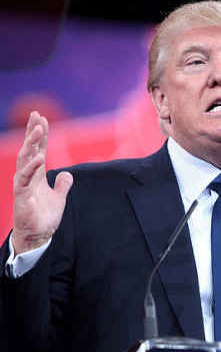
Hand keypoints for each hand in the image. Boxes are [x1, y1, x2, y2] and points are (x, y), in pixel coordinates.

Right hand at [12, 112, 72, 253]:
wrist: (37, 236)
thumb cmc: (44, 216)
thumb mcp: (58, 197)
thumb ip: (62, 185)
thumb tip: (67, 174)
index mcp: (36, 175)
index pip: (38, 150)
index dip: (40, 135)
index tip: (41, 118)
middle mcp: (28, 176)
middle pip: (29, 150)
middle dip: (32, 132)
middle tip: (36, 116)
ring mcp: (23, 185)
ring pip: (26, 160)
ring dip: (32, 144)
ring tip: (38, 130)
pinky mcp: (22, 196)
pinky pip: (25, 178)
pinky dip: (31, 167)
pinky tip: (39, 157)